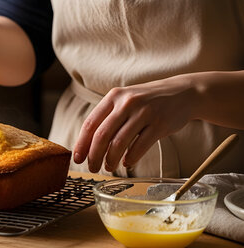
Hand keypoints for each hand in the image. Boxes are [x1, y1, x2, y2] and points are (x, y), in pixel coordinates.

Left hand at [73, 75, 197, 172]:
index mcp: (113, 97)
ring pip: (119, 143)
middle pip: (102, 135)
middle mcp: (126, 103)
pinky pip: (140, 147)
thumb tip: (88, 144)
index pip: (90, 123)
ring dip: (111, 160)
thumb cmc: (148, 101)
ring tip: (109, 167)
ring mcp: (144, 113)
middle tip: (92, 168)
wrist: (184, 93)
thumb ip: (108, 117)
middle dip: (94, 156)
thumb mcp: (125, 101)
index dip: (81, 143)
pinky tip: (127, 163)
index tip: (77, 158)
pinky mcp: (160, 124)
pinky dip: (131, 158)